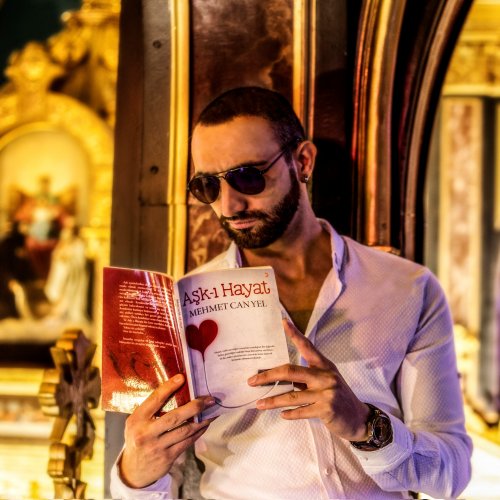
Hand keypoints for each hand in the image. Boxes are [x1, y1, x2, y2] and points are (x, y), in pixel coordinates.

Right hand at [120, 374, 214, 487]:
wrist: (133, 470)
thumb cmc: (138, 438)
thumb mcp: (136, 423)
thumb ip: (150, 410)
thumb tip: (175, 391)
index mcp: (137, 419)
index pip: (155, 400)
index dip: (168, 388)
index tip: (182, 378)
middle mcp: (146, 433)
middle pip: (174, 417)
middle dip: (194, 406)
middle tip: (209, 399)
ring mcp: (157, 446)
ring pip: (185, 430)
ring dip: (201, 420)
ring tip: (212, 411)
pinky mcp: (168, 457)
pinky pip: (187, 442)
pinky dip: (198, 432)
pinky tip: (205, 425)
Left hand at [248, 320, 369, 440]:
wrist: (358, 419)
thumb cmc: (338, 397)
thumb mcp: (327, 381)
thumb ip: (308, 377)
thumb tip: (280, 377)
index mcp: (324, 365)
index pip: (307, 346)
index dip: (294, 334)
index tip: (283, 322)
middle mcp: (325, 376)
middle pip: (290, 371)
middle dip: (268, 376)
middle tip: (252, 381)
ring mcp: (327, 393)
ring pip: (292, 396)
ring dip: (273, 401)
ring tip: (259, 404)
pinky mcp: (326, 409)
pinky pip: (301, 411)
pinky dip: (289, 413)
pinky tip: (282, 414)